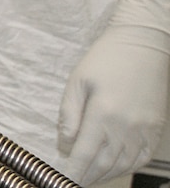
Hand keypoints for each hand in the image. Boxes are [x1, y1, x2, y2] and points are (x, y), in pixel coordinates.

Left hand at [58, 0, 169, 185]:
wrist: (143, 46)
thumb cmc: (105, 59)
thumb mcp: (78, 81)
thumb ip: (69, 113)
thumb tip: (65, 142)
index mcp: (104, 113)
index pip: (85, 153)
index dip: (75, 170)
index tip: (64, 180)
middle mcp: (127, 126)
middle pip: (104, 163)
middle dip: (88, 176)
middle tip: (74, 182)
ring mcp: (144, 130)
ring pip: (124, 164)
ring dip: (106, 174)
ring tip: (90, 177)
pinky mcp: (156, 129)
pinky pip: (142, 157)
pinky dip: (127, 167)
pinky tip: (115, 167)